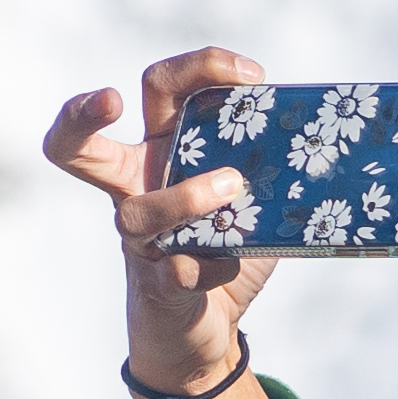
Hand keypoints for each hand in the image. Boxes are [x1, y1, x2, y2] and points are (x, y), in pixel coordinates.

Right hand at [44, 47, 283, 398]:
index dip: (197, 67)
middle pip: (77, 145)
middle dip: (82, 114)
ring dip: (185, 196)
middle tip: (112, 100)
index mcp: (162, 150)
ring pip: (136, 211)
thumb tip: (321, 137)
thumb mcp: (256, 195)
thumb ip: (272, 166)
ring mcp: (141, 240)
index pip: (160, 89)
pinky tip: (227, 265)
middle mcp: (137, 188)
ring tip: (231, 189)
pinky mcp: (157, 284)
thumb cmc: (225, 248)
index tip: (252, 76)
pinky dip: (209, 265)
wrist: (206, 331)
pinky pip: (174, 270)